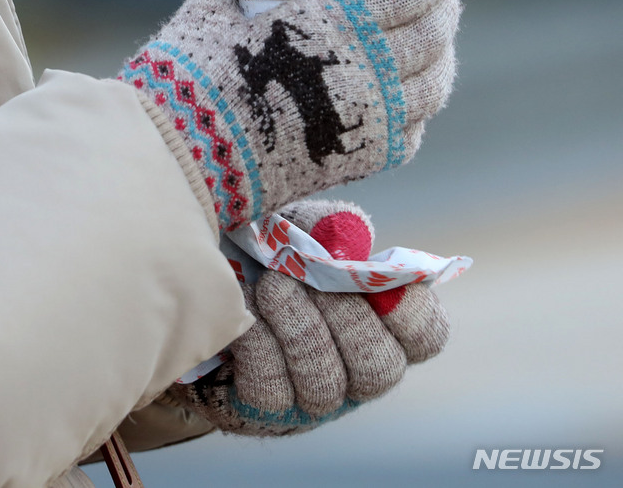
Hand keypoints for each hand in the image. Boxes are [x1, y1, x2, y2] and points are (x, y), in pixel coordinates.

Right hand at [119, 0, 462, 230]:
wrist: (183, 154)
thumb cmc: (193, 71)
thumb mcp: (215, 7)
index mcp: (336, 22)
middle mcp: (367, 69)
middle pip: (432, 33)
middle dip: (444, 7)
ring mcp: (371, 120)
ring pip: (434, 84)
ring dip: (442, 57)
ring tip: (435, 43)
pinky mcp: (364, 160)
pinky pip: (413, 131)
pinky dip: (418, 109)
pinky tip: (409, 95)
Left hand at [167, 199, 449, 435]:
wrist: (209, 287)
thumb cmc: (271, 255)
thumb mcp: (303, 226)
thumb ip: (332, 225)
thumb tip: (353, 237)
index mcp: (381, 325)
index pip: (427, 338)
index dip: (412, 314)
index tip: (378, 282)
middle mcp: (356, 371)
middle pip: (380, 370)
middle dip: (345, 318)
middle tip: (307, 277)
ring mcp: (314, 398)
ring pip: (326, 384)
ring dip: (299, 328)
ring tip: (272, 286)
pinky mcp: (267, 411)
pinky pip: (273, 391)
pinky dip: (260, 345)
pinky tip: (248, 317)